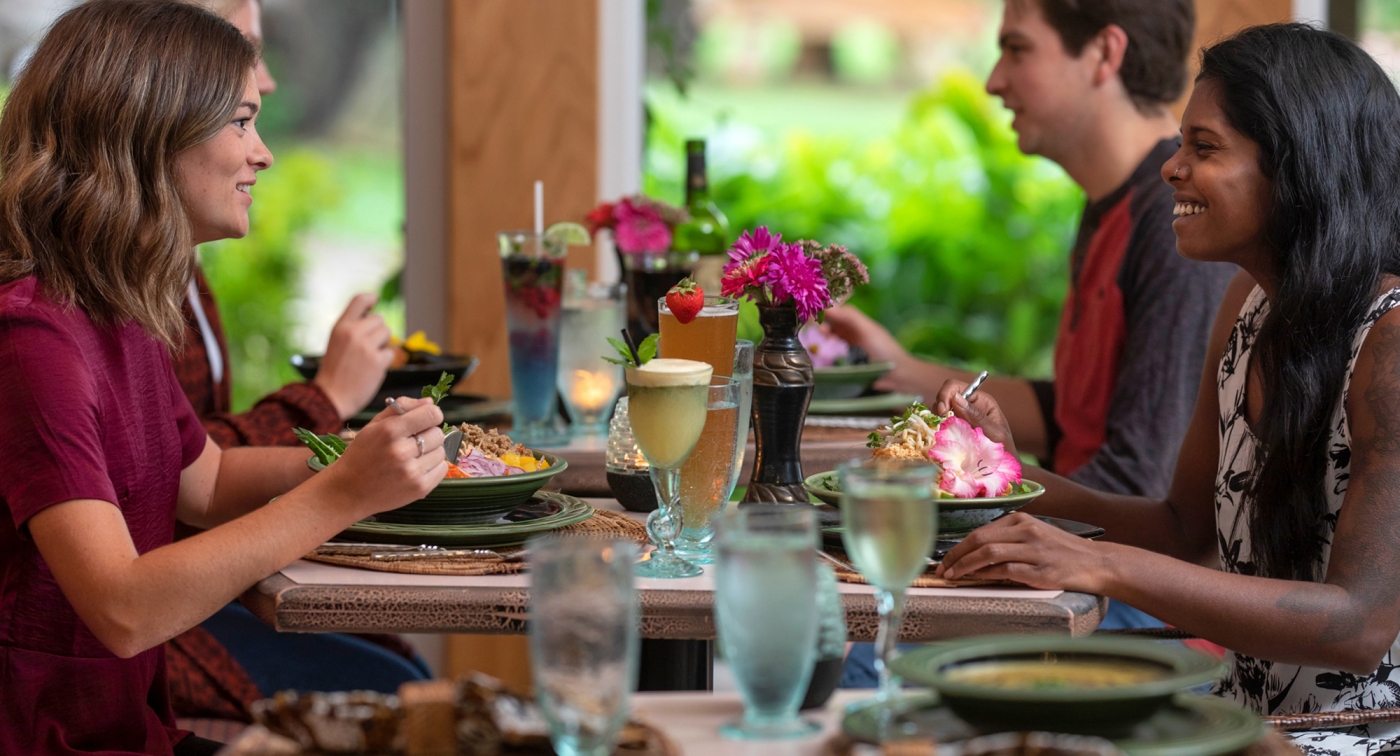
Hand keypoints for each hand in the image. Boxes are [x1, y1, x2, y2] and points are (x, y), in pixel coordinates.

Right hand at [314, 293, 394, 419]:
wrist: (330, 398)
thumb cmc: (333, 372)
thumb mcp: (336, 343)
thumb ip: (351, 329)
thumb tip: (372, 317)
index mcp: (341, 326)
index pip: (360, 299)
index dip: (371, 298)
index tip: (375, 302)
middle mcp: (354, 333)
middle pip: (379, 319)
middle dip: (377, 331)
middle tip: (367, 347)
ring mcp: (367, 347)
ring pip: (387, 333)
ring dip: (382, 344)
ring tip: (368, 357)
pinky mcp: (378, 361)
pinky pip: (390, 352)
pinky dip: (384, 360)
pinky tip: (372, 369)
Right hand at [321, 396, 445, 519]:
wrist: (348, 492)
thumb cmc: (361, 456)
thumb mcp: (373, 426)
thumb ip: (401, 408)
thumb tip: (430, 401)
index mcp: (389, 431)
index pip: (431, 414)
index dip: (431, 414)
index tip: (425, 420)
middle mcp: (401, 451)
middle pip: (438, 433)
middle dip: (428, 434)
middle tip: (412, 441)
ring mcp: (411, 472)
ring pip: (441, 451)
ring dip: (431, 451)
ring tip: (412, 457)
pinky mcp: (420, 488)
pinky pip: (442, 468)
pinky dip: (433, 466)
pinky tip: (416, 468)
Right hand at [823, 306, 935, 394]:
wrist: (898, 376)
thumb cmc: (884, 349)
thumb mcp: (867, 329)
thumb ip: (849, 317)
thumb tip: (827, 306)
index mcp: (858, 324)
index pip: (838, 312)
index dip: (826, 312)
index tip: (812, 314)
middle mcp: (853, 334)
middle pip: (832, 327)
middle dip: (822, 327)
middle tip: (816, 333)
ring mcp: (851, 350)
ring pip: (831, 341)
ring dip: (823, 341)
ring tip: (818, 346)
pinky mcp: (849, 364)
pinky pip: (833, 357)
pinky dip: (826, 355)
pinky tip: (820, 358)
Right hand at [934, 379, 1016, 455]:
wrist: (1004, 469)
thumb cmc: (1004, 450)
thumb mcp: (994, 433)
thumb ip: (976, 416)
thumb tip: (956, 398)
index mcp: (980, 401)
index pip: (956, 387)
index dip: (945, 394)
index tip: (942, 412)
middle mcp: (968, 406)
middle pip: (944, 396)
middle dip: (940, 408)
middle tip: (942, 425)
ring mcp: (959, 418)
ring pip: (939, 410)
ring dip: (938, 420)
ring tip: (946, 434)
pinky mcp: (952, 430)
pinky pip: (938, 424)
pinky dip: (937, 428)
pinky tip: (943, 438)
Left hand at [935, 513, 1110, 592]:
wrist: (1096, 563)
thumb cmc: (1061, 551)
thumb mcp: (1034, 535)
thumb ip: (1007, 539)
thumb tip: (973, 553)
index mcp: (1021, 520)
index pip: (980, 531)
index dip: (957, 546)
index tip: (944, 558)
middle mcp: (1026, 531)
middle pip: (979, 539)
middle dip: (955, 555)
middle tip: (941, 569)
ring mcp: (1034, 550)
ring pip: (989, 553)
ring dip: (965, 565)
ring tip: (952, 576)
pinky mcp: (1041, 571)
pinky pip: (1006, 570)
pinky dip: (986, 574)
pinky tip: (975, 579)